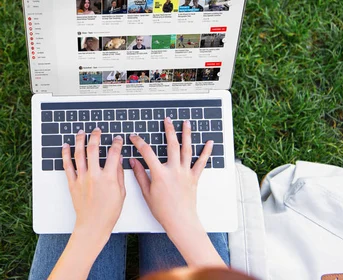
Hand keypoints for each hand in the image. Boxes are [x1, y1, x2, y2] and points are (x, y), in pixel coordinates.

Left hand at [50, 130, 126, 279]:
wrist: (93, 225)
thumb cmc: (108, 212)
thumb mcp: (121, 193)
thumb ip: (119, 174)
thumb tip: (119, 159)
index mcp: (108, 178)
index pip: (114, 154)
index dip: (116, 143)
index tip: (117, 139)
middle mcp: (94, 176)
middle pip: (94, 149)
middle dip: (96, 136)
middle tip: (97, 130)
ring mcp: (82, 179)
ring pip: (79, 154)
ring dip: (80, 140)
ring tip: (81, 132)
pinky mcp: (72, 183)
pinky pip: (67, 165)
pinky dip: (65, 154)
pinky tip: (66, 146)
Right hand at [129, 117, 211, 232]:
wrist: (181, 221)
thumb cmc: (163, 211)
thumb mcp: (146, 193)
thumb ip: (139, 175)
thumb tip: (133, 161)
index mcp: (160, 174)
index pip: (147, 152)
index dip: (139, 142)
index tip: (135, 137)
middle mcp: (174, 170)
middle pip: (171, 145)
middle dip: (169, 130)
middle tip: (167, 120)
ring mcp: (185, 173)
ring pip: (187, 149)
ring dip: (187, 135)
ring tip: (186, 123)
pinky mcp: (194, 178)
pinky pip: (202, 162)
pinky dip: (206, 152)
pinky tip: (209, 142)